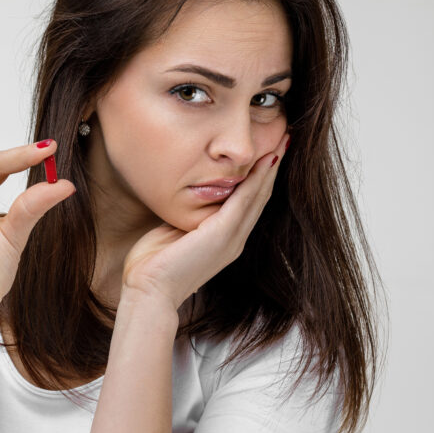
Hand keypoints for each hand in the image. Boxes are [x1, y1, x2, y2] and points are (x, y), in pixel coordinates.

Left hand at [120, 133, 290, 310]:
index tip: (268, 153)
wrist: (149, 291)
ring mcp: (231, 239)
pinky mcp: (222, 235)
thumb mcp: (175, 231)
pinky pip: (244, 201)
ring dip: (270, 169)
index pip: (249, 204)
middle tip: (284, 141)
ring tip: (282, 145)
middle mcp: (235, 240)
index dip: (260, 178)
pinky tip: (265, 161)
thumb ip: (189, 215)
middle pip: (260, 198)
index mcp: (225, 241)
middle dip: (272, 169)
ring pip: (257, 197)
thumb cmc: (154, 265)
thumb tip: (187, 193)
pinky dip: (256, 180)